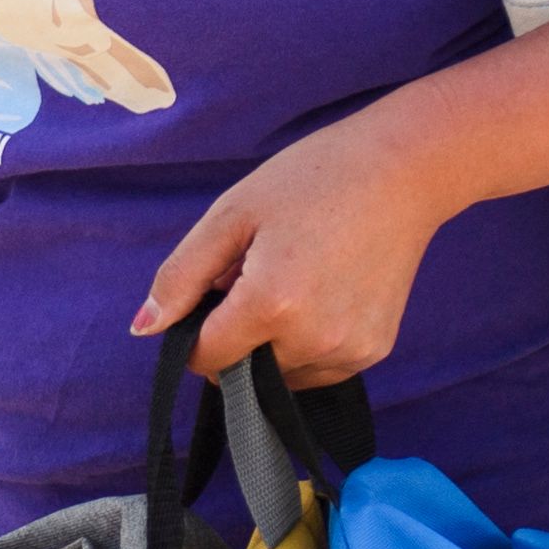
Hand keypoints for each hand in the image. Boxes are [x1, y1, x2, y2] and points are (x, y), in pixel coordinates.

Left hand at [131, 107, 460, 389]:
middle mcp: (313, 340)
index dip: (194, 332)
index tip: (210, 294)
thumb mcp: (232, 214)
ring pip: (278, 376)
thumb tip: (145, 328)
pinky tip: (319, 293)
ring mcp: (349, 351)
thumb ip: (181, 276)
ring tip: (290, 280)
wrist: (403, 172)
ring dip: (269, 345)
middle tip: (255, 273)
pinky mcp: (373, 352)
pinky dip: (303, 345)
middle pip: (241, 370)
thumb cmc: (312, 180)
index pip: (205, 359)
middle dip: (234, 333)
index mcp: (272, 304)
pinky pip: (316, 369)